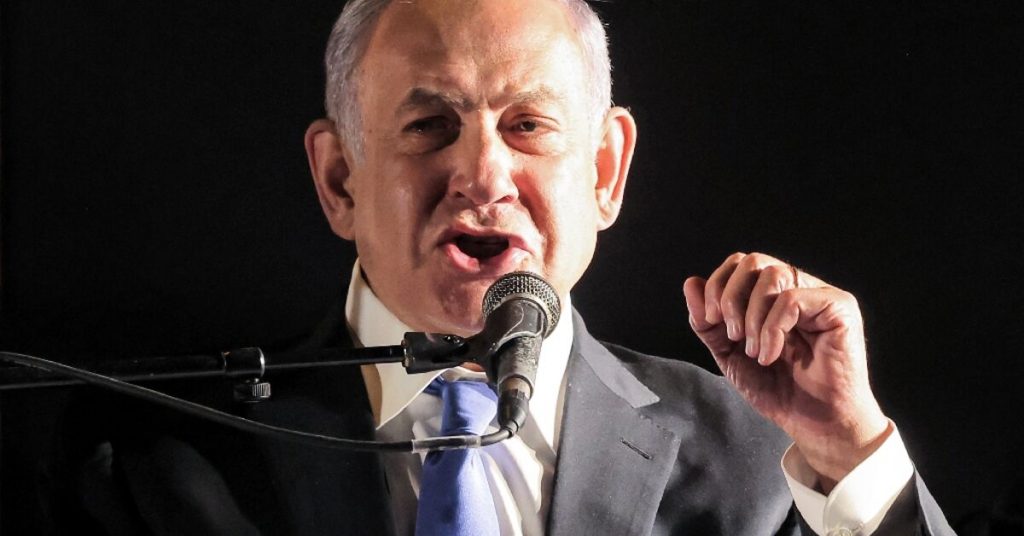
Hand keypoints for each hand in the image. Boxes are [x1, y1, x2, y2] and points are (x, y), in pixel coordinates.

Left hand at [683, 252, 889, 487]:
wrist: (814, 424)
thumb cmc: (779, 390)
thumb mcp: (729, 354)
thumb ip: (708, 322)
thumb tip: (690, 283)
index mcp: (772, 296)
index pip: (738, 265)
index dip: (716, 287)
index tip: (711, 321)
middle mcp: (798, 288)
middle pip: (753, 261)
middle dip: (730, 297)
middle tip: (732, 335)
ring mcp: (819, 295)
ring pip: (773, 275)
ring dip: (752, 316)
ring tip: (754, 350)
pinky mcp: (839, 307)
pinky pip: (793, 298)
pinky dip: (772, 328)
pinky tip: (771, 354)